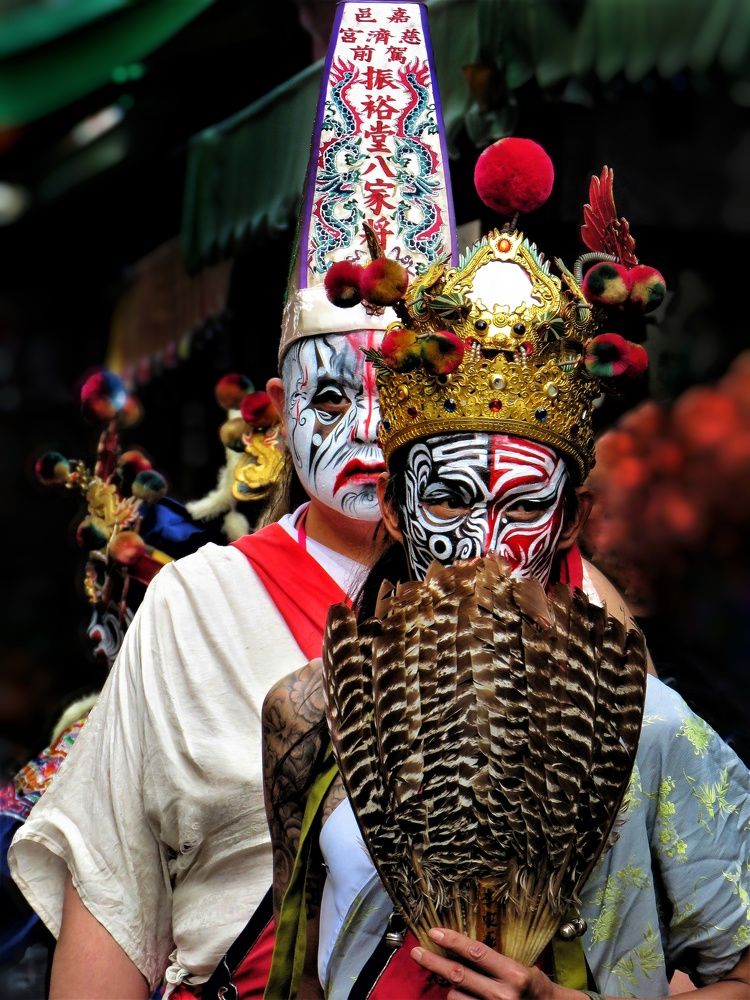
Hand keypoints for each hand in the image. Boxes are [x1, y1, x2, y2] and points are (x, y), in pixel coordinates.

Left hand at [410, 927, 563, 999]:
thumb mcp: (519, 968)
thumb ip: (493, 961)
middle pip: (458, 974)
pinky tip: (458, 992)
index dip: (452, 940)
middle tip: (416, 951)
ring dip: (448, 985)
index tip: (434, 931)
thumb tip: (460, 947)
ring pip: (455, 995)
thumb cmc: (533, 988)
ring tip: (452, 978)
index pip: (476, 952)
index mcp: (513, 973)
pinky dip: (456, 998)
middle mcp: (502, 994)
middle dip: (433, 961)